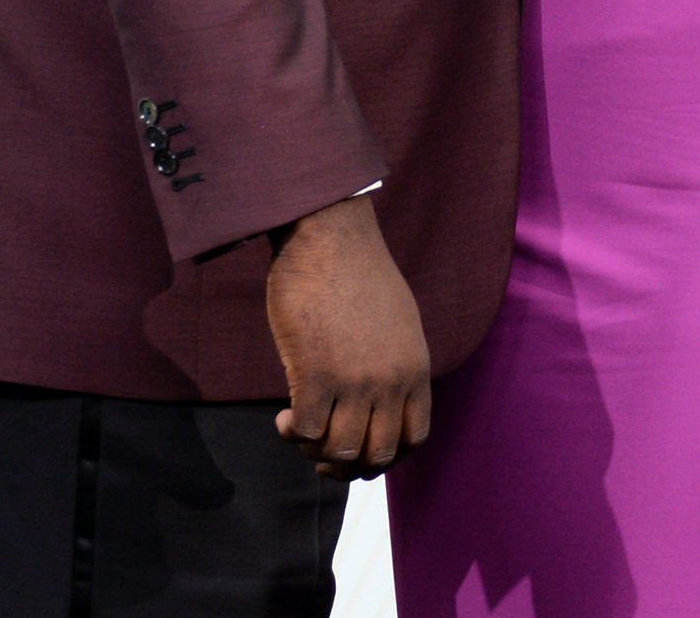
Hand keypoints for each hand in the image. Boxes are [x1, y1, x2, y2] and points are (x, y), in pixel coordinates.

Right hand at [266, 195, 430, 479]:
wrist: (328, 234)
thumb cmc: (356, 272)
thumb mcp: (397, 321)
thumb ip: (395, 363)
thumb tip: (381, 401)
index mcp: (415, 367)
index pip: (414, 439)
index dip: (385, 456)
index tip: (359, 449)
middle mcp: (391, 381)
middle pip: (376, 455)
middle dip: (347, 465)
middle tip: (322, 453)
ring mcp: (355, 380)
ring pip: (340, 452)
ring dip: (315, 452)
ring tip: (300, 430)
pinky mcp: (315, 374)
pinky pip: (307, 432)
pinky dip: (294, 435)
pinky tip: (284, 418)